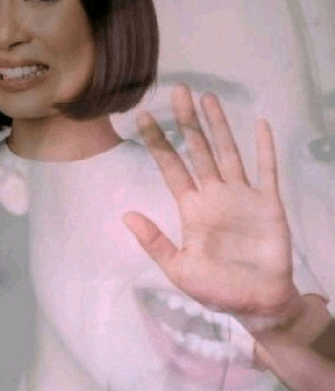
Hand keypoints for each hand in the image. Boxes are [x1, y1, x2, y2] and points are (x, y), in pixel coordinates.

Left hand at [124, 84, 301, 323]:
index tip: (143, 116)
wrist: (258, 303)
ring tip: (208, 97)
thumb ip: (154, 242)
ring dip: (219, 125)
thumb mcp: (179, 269)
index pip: (171, 166)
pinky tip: (260, 124)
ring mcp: (241, 195)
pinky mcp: (268, 202)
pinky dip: (265, 149)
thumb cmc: (217, 289)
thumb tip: (125, 215)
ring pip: (228, 151)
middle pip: (198, 148)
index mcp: (191, 207)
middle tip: (178, 90)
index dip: (157, 141)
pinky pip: (267, 170)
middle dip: (187, 121)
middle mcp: (214, 194)